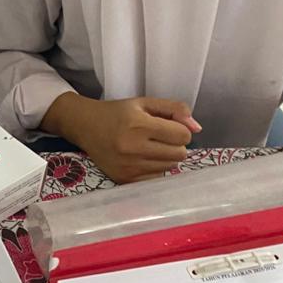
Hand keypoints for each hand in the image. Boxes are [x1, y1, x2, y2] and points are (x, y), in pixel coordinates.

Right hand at [49, 93, 199, 183]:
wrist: (84, 126)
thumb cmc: (117, 113)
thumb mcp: (144, 103)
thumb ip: (174, 109)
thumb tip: (197, 128)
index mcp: (139, 124)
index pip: (182, 135)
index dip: (179, 129)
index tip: (167, 126)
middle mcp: (133, 147)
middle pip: (180, 154)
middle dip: (175, 145)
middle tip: (159, 138)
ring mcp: (129, 166)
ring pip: (170, 167)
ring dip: (166, 157)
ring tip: (149, 147)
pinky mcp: (125, 179)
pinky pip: (157, 178)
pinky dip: (155, 169)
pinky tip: (142, 159)